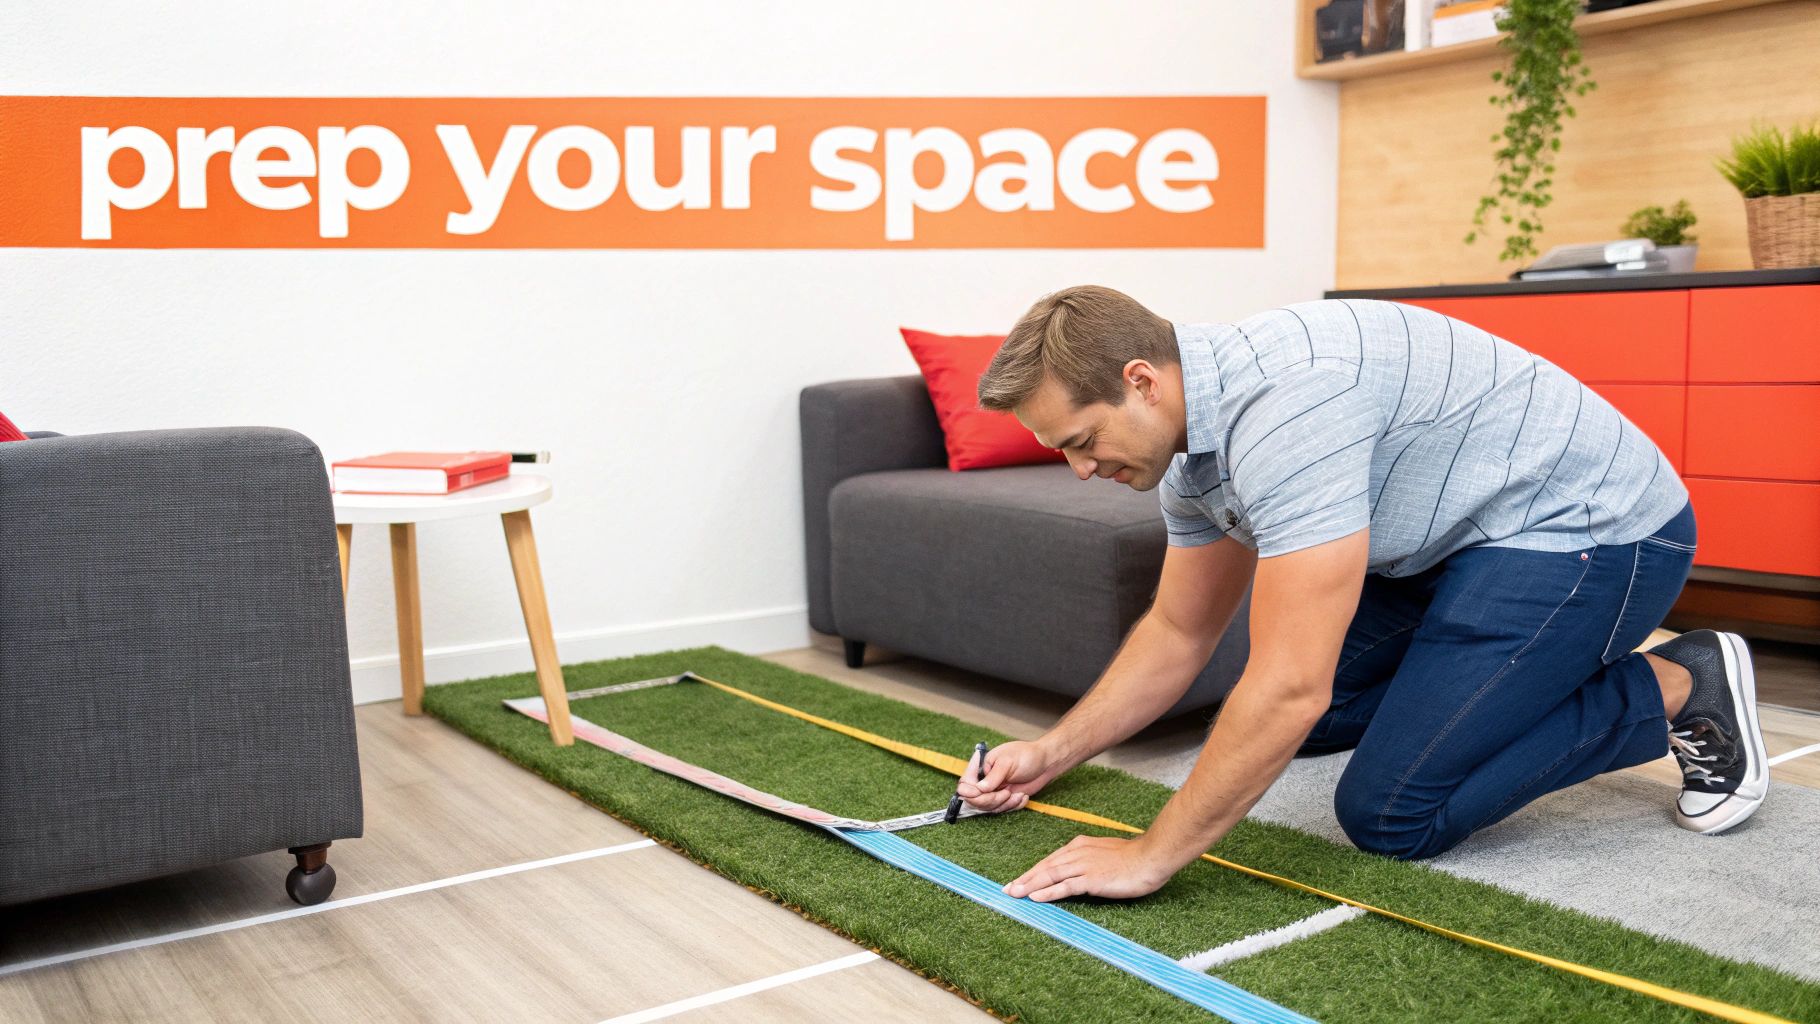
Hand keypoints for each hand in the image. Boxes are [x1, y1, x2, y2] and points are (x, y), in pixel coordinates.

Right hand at [955, 739, 1062, 812]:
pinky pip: (1005, 810)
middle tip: (1007, 792)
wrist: (1046, 762)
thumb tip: (979, 789)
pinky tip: (1023, 796)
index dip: (969, 792)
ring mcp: (996, 791)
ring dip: (1005, 804)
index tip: (979, 792)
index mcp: (982, 768)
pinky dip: (1014, 806)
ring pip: (991, 808)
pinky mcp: (1007, 799)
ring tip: (1018, 794)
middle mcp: (986, 781)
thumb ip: (993, 776)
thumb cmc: (1026, 755)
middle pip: (976, 800)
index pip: (965, 784)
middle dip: (991, 800)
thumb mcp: (1008, 761)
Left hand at [1003, 834, 1175, 901]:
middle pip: (1045, 867)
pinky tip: (1036, 898)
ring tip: (1014, 893)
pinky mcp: (1091, 879)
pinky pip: (1065, 887)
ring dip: (1029, 885)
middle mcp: (1078, 853)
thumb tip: (1081, 872)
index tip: (1019, 879)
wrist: (1150, 857)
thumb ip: (1091, 860)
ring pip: (1050, 876)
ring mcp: (1084, 865)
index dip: (1033, 871)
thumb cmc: (1133, 857)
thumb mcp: (1107, 854)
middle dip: (1025, 878)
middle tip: (1007, 889)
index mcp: (1081, 845)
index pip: (1051, 860)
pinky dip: (1048, 892)